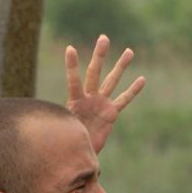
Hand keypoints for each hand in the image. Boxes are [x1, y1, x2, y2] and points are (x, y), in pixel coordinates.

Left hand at [65, 34, 144, 153]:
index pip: (74, 81)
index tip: (70, 49)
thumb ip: (63, 126)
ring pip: (112, 81)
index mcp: (75, 102)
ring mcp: (101, 104)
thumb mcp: (63, 132)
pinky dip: (132, 91)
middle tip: (103, 38)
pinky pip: (123, 100)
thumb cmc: (66, 144)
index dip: (72, 66)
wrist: (77, 154)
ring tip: (129, 51)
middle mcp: (89, 98)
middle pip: (95, 73)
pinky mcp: (111, 114)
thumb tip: (50, 133)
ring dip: (121, 66)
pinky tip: (141, 79)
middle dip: (100, 56)